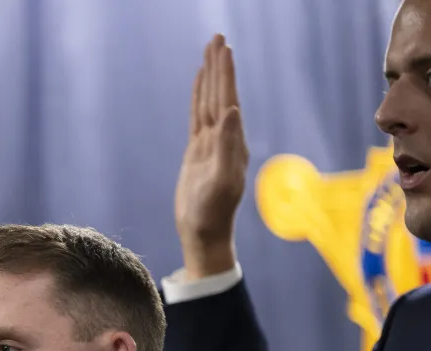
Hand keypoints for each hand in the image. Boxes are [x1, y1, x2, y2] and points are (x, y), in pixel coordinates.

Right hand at [174, 34, 248, 279]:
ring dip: (210, 76)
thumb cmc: (213, 212)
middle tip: (217, 38)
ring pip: (209, 101)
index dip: (225, 74)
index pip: (228, 99)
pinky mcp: (198, 151)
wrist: (203, 233)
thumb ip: (226, 146)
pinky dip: (198, 96)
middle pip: (220, 94)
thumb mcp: (221, 181)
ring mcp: (211, 143)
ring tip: (210, 51)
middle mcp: (225, 138)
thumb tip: (231, 111)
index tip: (223, 49)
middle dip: (219, 66)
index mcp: (233, 142)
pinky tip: (198, 83)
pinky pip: (198, 116)